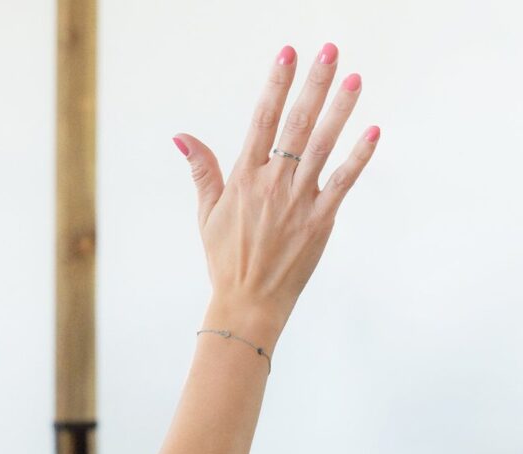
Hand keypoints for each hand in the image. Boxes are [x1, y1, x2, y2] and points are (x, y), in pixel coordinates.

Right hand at [173, 42, 379, 349]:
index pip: (261, 120)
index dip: (276, 84)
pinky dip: (358, 158)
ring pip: (322, 147)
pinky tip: (373, 131)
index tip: (288, 53)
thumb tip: (182, 136)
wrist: (248, 301)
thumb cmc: (226, 258)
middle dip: (314, 85)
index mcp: (244, 179)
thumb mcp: (207, 213)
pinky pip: (343, 183)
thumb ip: (202, 170)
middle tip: (331, 51)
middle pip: (297, 125)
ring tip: (355, 79)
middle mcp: (273, 184)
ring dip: (340, 111)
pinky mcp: (320, 221)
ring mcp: (299, 201)